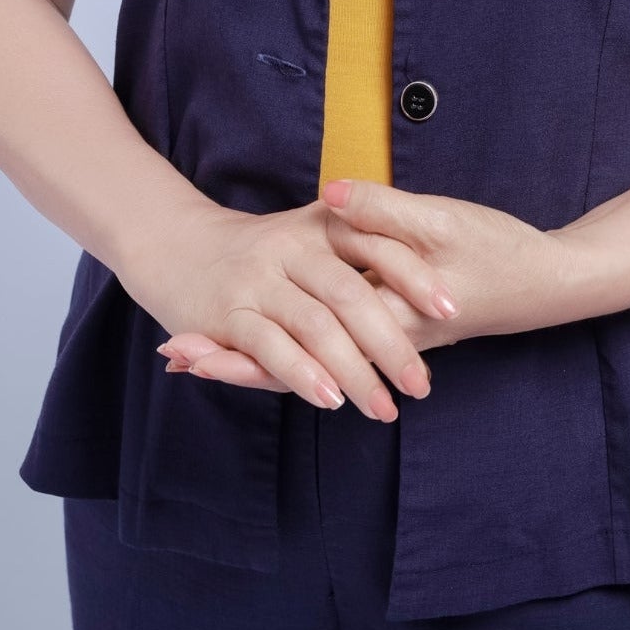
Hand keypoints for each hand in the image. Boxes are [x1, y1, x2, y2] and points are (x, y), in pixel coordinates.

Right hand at [119, 193, 458, 421]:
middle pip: (352, 293)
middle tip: (421, 386)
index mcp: (321, 222)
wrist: (179, 244)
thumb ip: (361, 242)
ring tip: (383, 407)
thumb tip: (423, 277)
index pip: (379, 245)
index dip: (415, 278)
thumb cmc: (264, 250)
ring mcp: (259, 277)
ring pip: (316, 325)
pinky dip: (301, 372)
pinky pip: (270, 344)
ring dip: (352, 371)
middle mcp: (292, 245)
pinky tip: (329, 398)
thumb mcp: (314, 233)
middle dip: (390, 344)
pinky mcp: (229, 310)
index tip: (450, 311)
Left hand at [159, 180, 566, 385]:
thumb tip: (330, 194)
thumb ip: (386, 213)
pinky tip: (266, 335)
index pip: (298, 344)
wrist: (546, 283)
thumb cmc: (499, 251)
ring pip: (310, 361)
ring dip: (256, 358)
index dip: (242, 346)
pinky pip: (332, 347)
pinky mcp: (391, 326)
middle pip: (293, 363)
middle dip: (233, 360)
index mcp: (385, 316)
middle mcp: (379, 338)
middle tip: (176, 356)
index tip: (190, 343)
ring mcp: (385, 337)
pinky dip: (294, 347)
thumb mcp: (445, 222)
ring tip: (200, 356)